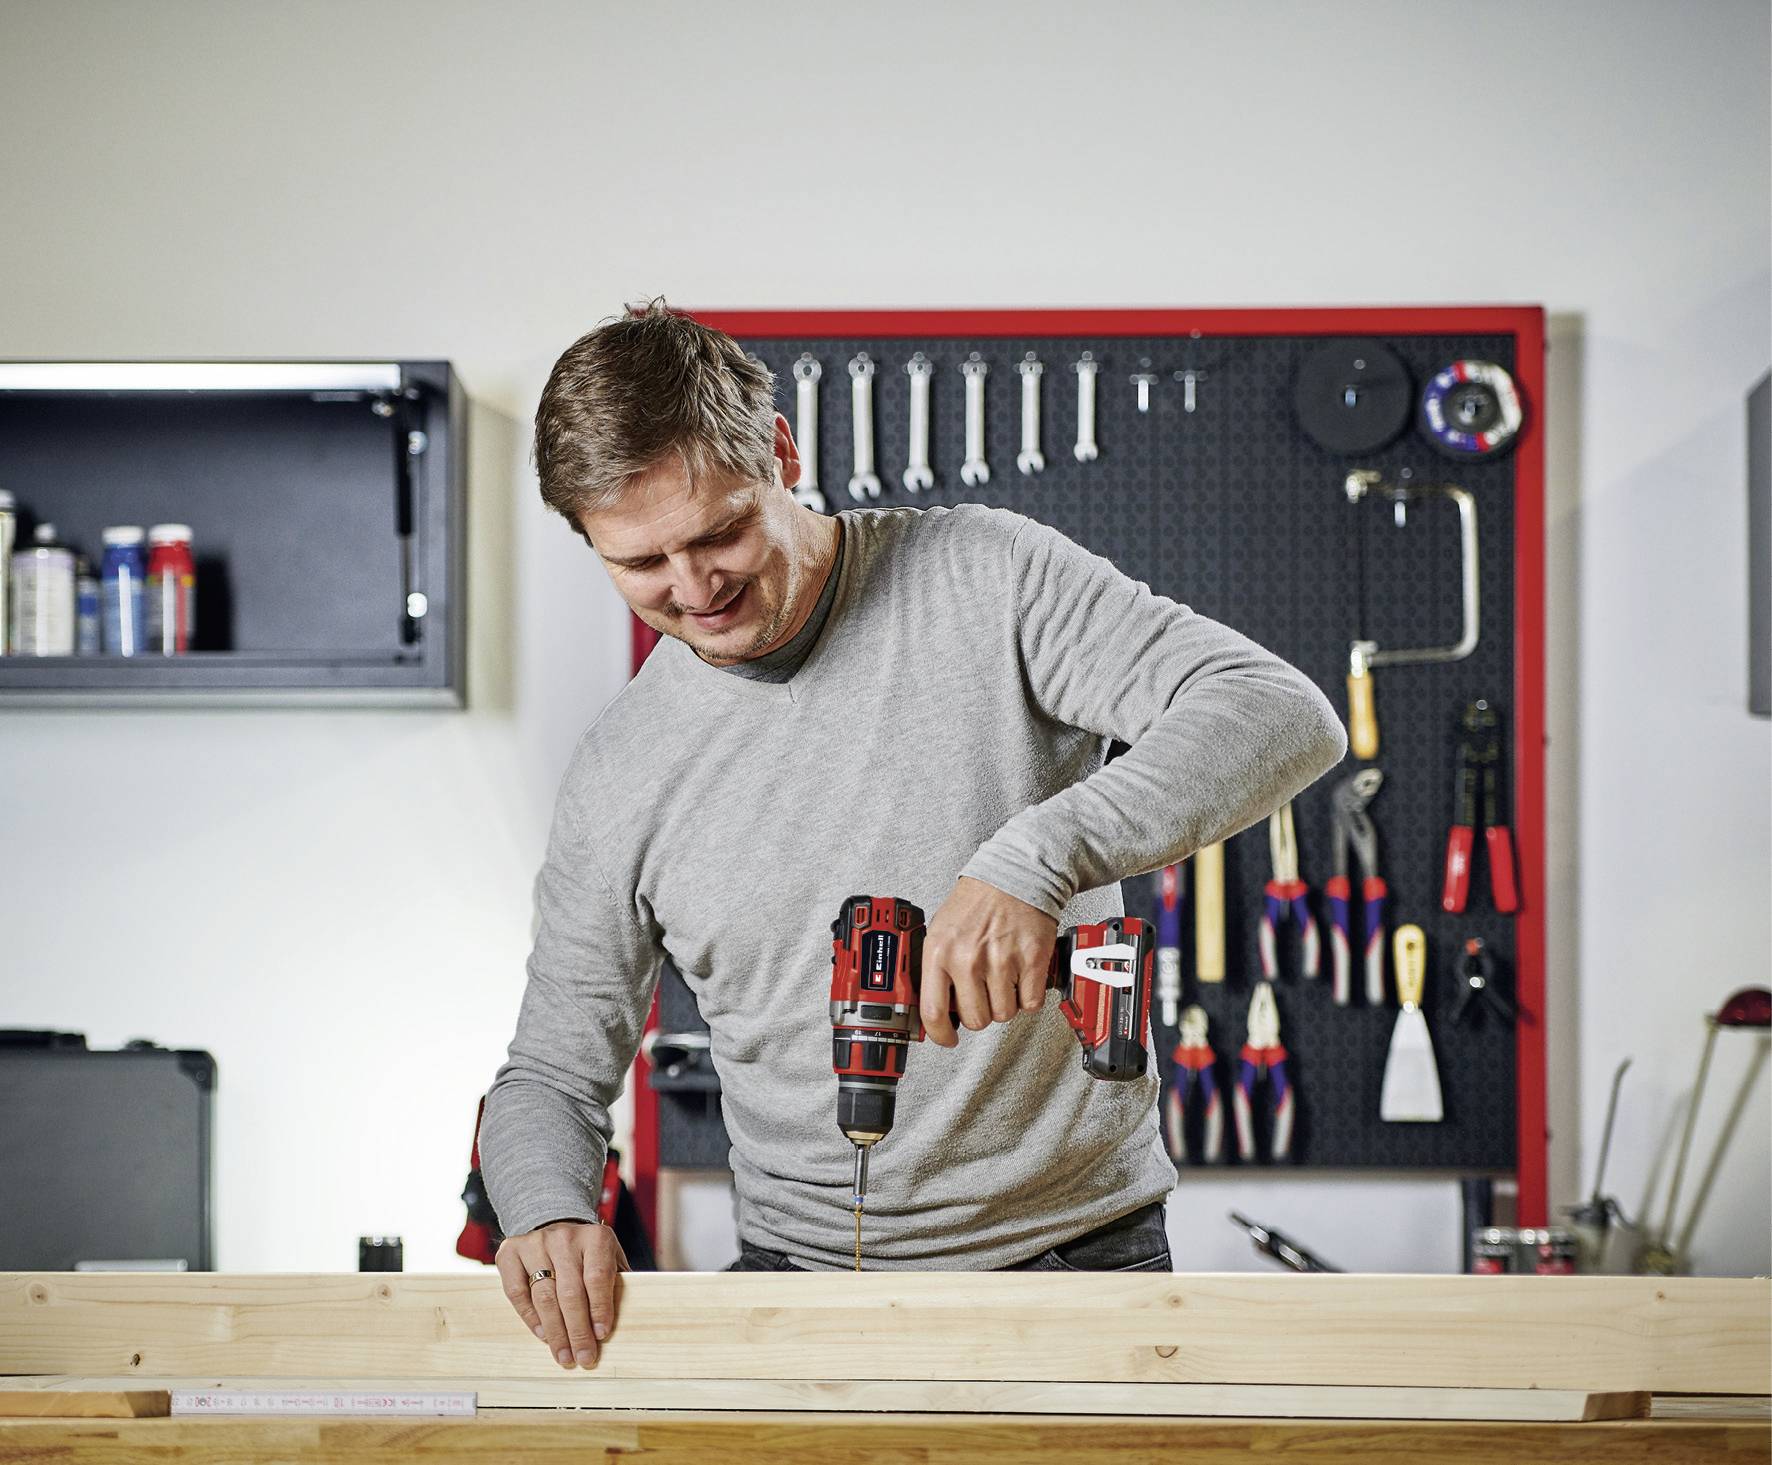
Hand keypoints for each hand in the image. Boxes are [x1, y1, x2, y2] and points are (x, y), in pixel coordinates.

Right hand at [495, 1218, 627, 1368]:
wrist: (556, 1225)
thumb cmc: (588, 1253)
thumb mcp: (610, 1259)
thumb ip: (617, 1284)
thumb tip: (627, 1322)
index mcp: (595, 1237)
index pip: (597, 1277)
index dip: (600, 1308)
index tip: (602, 1334)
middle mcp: (564, 1237)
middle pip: (570, 1292)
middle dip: (578, 1331)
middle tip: (584, 1357)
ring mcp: (535, 1243)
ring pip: (544, 1296)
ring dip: (555, 1332)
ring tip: (564, 1355)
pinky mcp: (511, 1253)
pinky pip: (517, 1293)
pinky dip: (530, 1317)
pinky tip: (543, 1335)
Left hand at [920, 876, 1058, 1047]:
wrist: (1014, 874)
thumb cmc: (977, 901)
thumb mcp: (941, 929)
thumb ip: (936, 967)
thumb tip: (935, 1006)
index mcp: (940, 951)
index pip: (933, 1011)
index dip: (941, 1034)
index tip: (948, 1039)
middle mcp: (968, 958)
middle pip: (975, 1019)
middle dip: (980, 1013)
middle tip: (983, 995)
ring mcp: (1001, 961)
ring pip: (1003, 1014)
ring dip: (1004, 1003)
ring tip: (1003, 978)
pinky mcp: (1031, 961)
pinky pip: (1029, 1004)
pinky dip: (1028, 996)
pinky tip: (1021, 977)